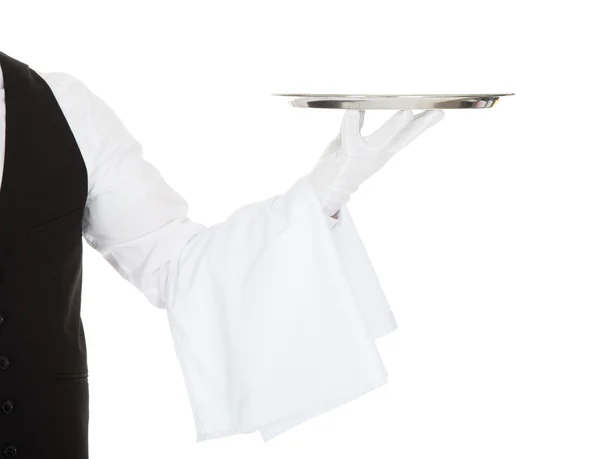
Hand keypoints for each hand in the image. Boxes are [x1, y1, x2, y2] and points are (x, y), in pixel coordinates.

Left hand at [309, 109, 443, 216]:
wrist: (322, 192)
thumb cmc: (337, 166)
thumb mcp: (349, 142)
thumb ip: (357, 125)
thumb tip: (361, 107)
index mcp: (382, 151)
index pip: (406, 135)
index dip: (423, 124)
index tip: (440, 112)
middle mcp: (377, 155)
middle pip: (403, 138)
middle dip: (420, 126)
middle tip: (436, 112)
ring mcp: (364, 157)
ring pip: (381, 140)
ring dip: (393, 127)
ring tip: (405, 113)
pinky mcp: (348, 157)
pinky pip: (350, 138)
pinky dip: (352, 124)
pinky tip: (354, 110)